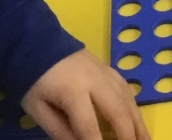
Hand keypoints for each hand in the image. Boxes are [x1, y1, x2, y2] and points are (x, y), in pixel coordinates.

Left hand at [21, 49, 148, 139]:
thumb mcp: (37, 108)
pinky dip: (134, 106)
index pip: (88, 125)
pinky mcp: (108, 68)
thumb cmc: (34, 79)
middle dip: (127, 134)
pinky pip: (127, 89)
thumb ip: (58, 130)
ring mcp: (105, 72)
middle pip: (117, 111)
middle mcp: (95, 81)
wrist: (38, 42)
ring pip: (127, 99)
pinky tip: (137, 118)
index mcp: (72, 91)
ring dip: (138, 122)